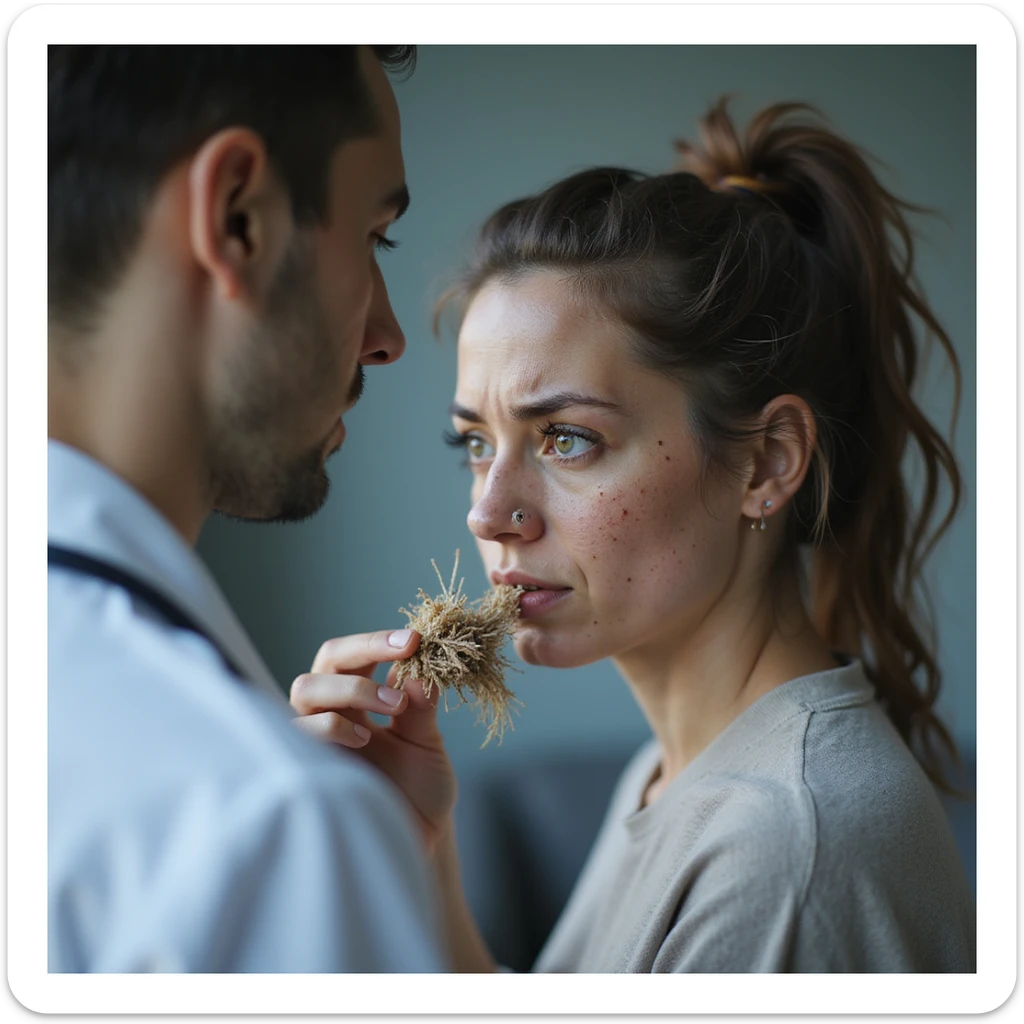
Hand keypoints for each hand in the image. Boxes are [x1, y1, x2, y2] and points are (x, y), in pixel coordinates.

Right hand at [290, 629, 456, 851]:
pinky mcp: (308, 766)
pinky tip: (362, 739)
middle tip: (405, 651)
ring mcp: (318, 739)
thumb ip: (421, 707)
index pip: (355, 656)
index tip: (413, 637)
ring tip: (394, 707)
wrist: (418, 841)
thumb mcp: (427, 743)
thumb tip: (420, 669)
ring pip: (305, 689)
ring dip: (352, 688)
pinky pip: (298, 731)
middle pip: (326, 661)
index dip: (378, 641)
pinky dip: (330, 725)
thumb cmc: (420, 789)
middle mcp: (334, 713)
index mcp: (361, 700)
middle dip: (363, 650)